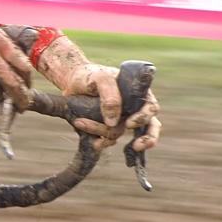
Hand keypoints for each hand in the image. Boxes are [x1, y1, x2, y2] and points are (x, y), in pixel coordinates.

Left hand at [40, 39, 160, 153]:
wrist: (71, 83)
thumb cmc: (89, 75)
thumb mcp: (100, 78)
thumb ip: (109, 94)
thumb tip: (113, 121)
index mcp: (137, 93)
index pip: (151, 107)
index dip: (144, 117)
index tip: (129, 124)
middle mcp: (132, 108)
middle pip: (150, 127)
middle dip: (147, 139)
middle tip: (137, 146)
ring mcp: (120, 120)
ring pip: (118, 133)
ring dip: (101, 132)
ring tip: (80, 122)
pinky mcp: (106, 130)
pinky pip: (107, 141)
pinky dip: (99, 142)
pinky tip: (91, 139)